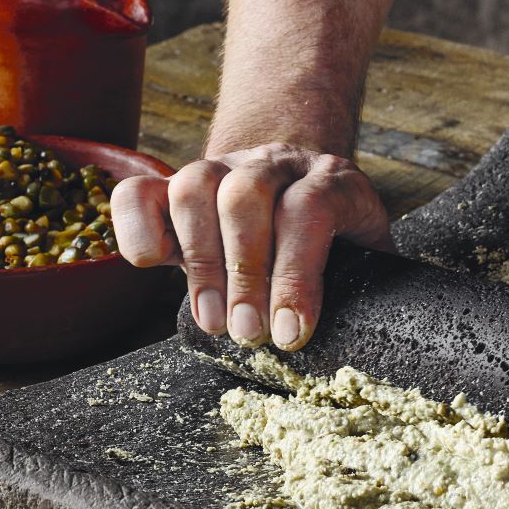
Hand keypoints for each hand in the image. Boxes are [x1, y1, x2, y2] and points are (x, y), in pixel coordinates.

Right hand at [108, 143, 391, 348]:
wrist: (299, 181)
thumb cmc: (337, 240)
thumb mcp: (366, 254)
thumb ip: (367, 284)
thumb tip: (373, 346)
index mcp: (332, 179)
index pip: (311, 210)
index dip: (297, 274)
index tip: (290, 334)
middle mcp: (276, 163)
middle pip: (247, 194)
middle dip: (244, 271)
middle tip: (246, 332)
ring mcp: (222, 168)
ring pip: (195, 183)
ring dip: (199, 260)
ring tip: (212, 322)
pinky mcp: (175, 185)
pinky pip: (137, 192)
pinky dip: (135, 230)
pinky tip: (156, 267)